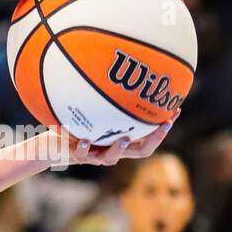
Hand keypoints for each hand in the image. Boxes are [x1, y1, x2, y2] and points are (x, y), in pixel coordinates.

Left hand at [60, 111, 178, 165]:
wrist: (57, 143)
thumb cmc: (82, 124)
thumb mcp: (98, 111)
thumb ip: (110, 101)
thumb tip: (124, 74)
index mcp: (123, 141)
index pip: (149, 138)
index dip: (163, 129)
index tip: (175, 112)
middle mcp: (114, 151)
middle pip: (142, 151)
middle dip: (155, 138)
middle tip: (163, 125)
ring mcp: (97, 155)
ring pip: (112, 158)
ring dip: (118, 147)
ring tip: (123, 138)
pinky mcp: (79, 155)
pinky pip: (83, 154)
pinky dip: (84, 147)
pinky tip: (84, 139)